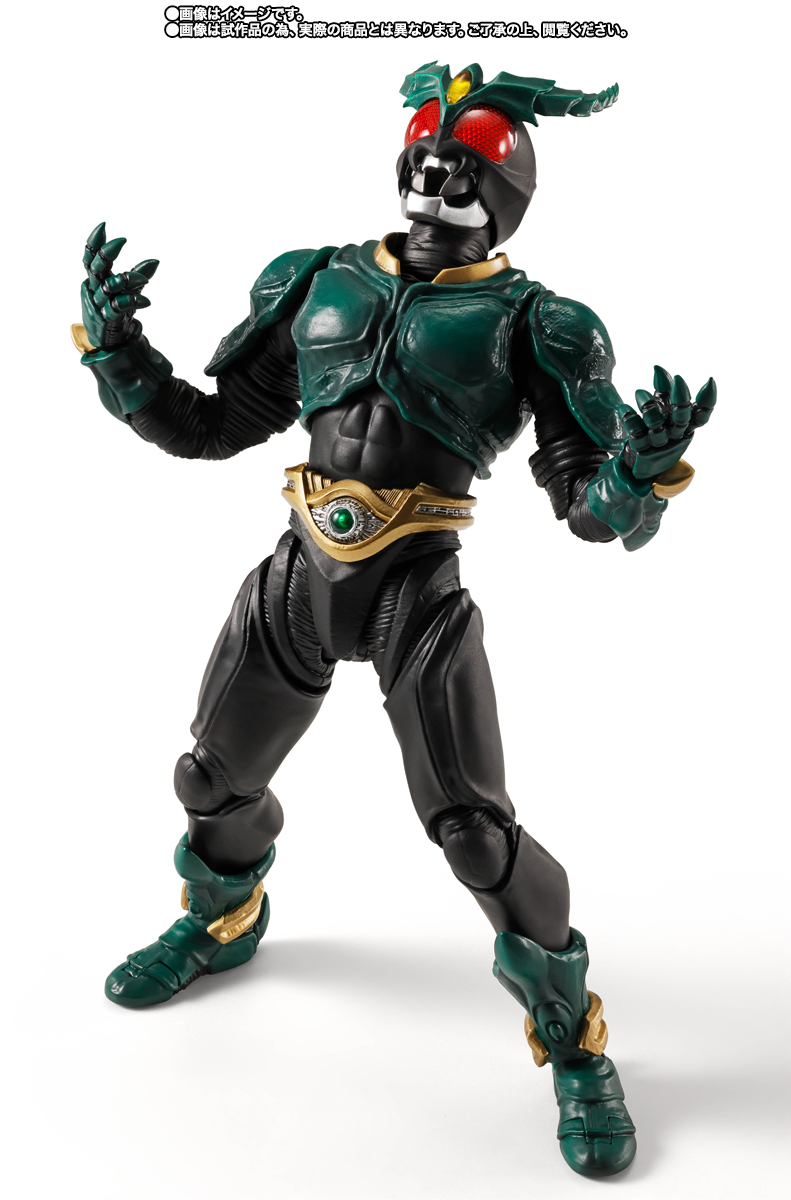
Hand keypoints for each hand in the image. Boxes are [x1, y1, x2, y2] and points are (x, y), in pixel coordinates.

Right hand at [80, 222, 158, 349]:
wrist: (111, 341)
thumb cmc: (116, 311)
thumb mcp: (128, 290)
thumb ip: (138, 274)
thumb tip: (156, 260)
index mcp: (96, 279)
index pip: (90, 257)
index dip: (94, 242)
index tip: (104, 225)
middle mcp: (95, 289)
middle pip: (96, 268)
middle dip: (107, 253)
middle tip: (121, 241)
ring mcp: (99, 304)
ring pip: (109, 287)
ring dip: (127, 280)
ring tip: (144, 278)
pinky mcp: (107, 318)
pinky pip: (118, 307)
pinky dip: (133, 301)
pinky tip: (146, 301)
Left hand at [622, 366, 716, 480]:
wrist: (641, 464)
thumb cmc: (656, 430)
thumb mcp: (662, 408)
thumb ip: (663, 389)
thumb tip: (657, 367)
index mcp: (685, 425)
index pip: (702, 415)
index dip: (708, 400)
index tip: (709, 380)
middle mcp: (675, 435)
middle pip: (682, 418)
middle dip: (681, 398)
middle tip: (678, 379)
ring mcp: (659, 444)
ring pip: (657, 427)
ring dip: (649, 407)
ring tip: (639, 392)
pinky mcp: (642, 451)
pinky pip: (636, 436)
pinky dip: (630, 420)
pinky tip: (623, 408)